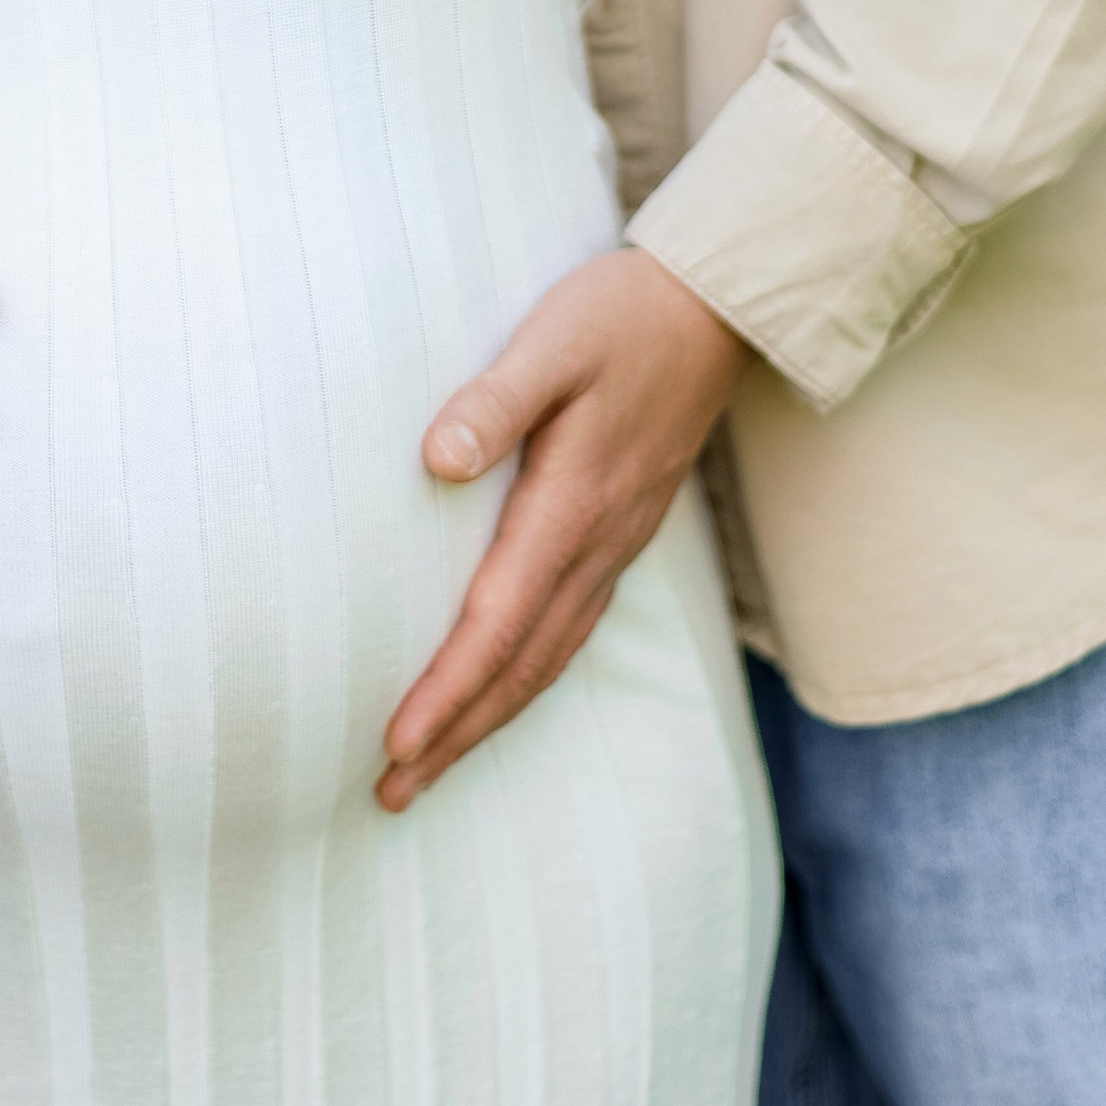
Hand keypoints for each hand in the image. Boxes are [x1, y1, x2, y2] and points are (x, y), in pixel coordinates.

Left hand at [377, 247, 748, 810]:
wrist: (715, 310)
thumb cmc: (621, 316)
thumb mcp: (553, 338)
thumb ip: (494, 398)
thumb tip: (437, 461)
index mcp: (572, 504)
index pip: (498, 622)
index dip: (447, 690)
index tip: (395, 745)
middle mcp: (598, 542)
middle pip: (523, 665)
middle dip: (458, 734)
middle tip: (391, 794)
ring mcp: (616, 543)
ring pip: (550, 656)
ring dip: (491, 717)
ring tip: (432, 766)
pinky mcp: (622, 532)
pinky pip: (572, 629)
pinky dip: (529, 676)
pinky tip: (503, 690)